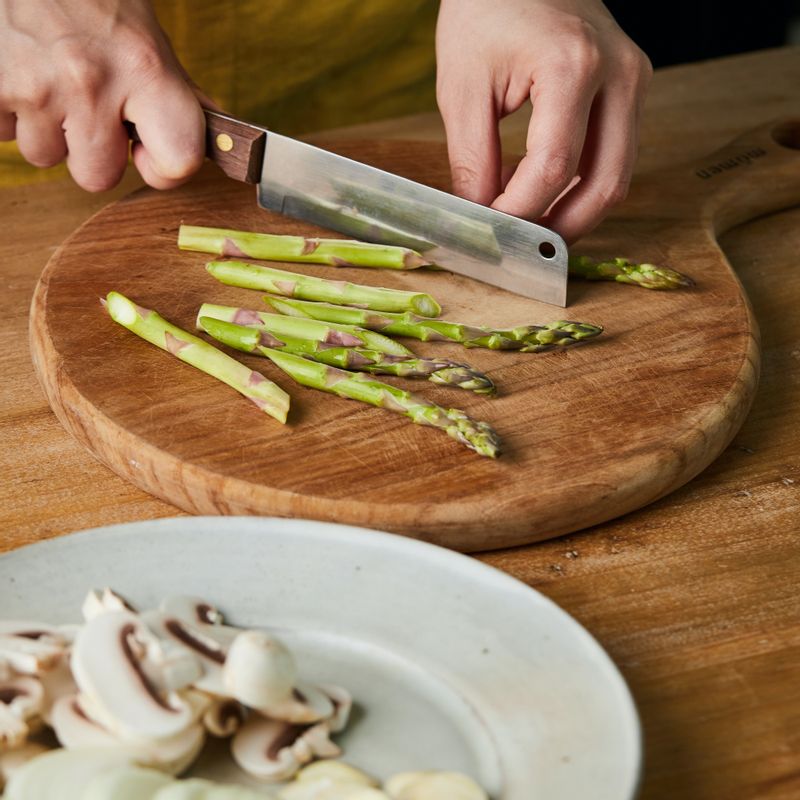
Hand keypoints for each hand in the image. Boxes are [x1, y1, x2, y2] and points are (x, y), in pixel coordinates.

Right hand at [0, 0, 209, 190]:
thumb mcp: (148, 38)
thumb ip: (179, 94)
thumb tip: (220, 140)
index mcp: (146, 71)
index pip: (179, 161)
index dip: (165, 168)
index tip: (148, 152)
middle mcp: (92, 84)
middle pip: (97, 178)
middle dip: (92, 152)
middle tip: (88, 109)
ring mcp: (36, 88)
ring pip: (45, 157)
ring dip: (48, 130)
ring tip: (51, 82)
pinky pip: (3, 133)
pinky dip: (11, 112)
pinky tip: (23, 76)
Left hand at [436, 0, 651, 242]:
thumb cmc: (484, 9)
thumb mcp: (462, 86)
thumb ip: (471, 160)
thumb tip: (481, 218)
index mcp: (571, 66)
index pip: (554, 167)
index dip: (521, 212)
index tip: (491, 232)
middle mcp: (619, 73)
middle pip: (606, 183)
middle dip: (563, 228)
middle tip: (523, 251)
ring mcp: (634, 79)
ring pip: (618, 176)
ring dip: (577, 213)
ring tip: (533, 228)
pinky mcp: (631, 87)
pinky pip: (615, 154)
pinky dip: (582, 185)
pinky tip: (546, 195)